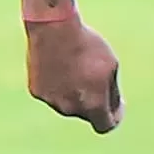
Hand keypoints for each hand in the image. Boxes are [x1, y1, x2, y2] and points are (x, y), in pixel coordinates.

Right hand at [26, 14, 122, 133]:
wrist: (54, 28)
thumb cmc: (87, 45)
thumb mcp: (110, 65)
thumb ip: (112, 90)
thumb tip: (110, 106)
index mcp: (93, 105)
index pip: (105, 126)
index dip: (113, 117)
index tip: (116, 105)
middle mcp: (71, 109)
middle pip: (86, 113)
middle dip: (93, 101)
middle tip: (95, 79)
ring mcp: (51, 101)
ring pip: (67, 103)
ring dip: (74, 92)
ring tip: (75, 65)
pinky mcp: (37, 91)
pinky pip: (52, 93)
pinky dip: (58, 84)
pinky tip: (59, 64)